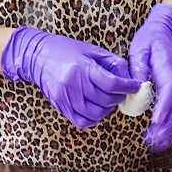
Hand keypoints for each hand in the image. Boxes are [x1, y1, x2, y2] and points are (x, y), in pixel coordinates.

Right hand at [1, 26, 139, 128]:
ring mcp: (65, 98)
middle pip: (106, 100)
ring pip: (96, 113)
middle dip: (120, 98)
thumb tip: (129, 77)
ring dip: (108, 109)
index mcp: (83, 68)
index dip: (128, 87)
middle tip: (122, 92)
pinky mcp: (60, 107)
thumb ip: (111, 62)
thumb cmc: (66, 50)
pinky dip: (94, 118)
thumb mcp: (91, 50)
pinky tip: (97, 109)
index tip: (135, 86)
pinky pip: (82, 121)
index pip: (112, 83)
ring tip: (109, 101)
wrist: (36, 57)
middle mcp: (73, 84)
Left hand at [127, 3, 171, 151]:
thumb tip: (136, 86)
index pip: (169, 89)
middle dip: (167, 125)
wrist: (165, 33)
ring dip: (169, 130)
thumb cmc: (151, 40)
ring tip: (155, 143)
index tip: (156, 120)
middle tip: (152, 139)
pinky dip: (170, 127)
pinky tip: (159, 137)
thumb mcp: (139, 49)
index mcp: (168, 68)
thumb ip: (138, 68)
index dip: (164, 106)